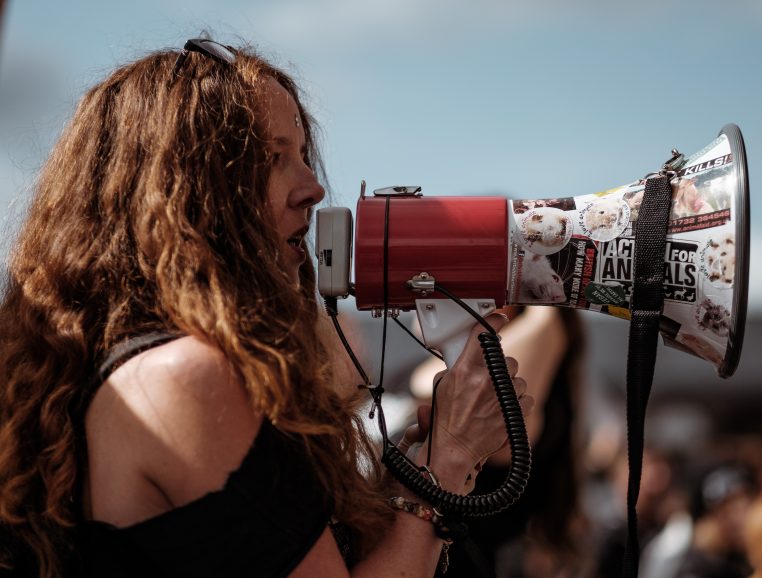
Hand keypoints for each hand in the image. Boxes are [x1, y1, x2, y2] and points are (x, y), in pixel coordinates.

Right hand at [416, 314, 533, 491]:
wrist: (454, 449)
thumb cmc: (445, 420)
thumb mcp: (443, 385)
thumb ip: (457, 366)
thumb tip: (470, 354)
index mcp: (465, 370)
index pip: (483, 335)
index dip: (494, 322)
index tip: (499, 317)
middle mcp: (486, 380)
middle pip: (506, 358)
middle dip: (499, 366)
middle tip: (488, 378)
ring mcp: (502, 397)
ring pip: (517, 378)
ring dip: (508, 386)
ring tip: (493, 398)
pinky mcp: (514, 413)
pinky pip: (526, 397)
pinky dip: (518, 402)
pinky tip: (504, 408)